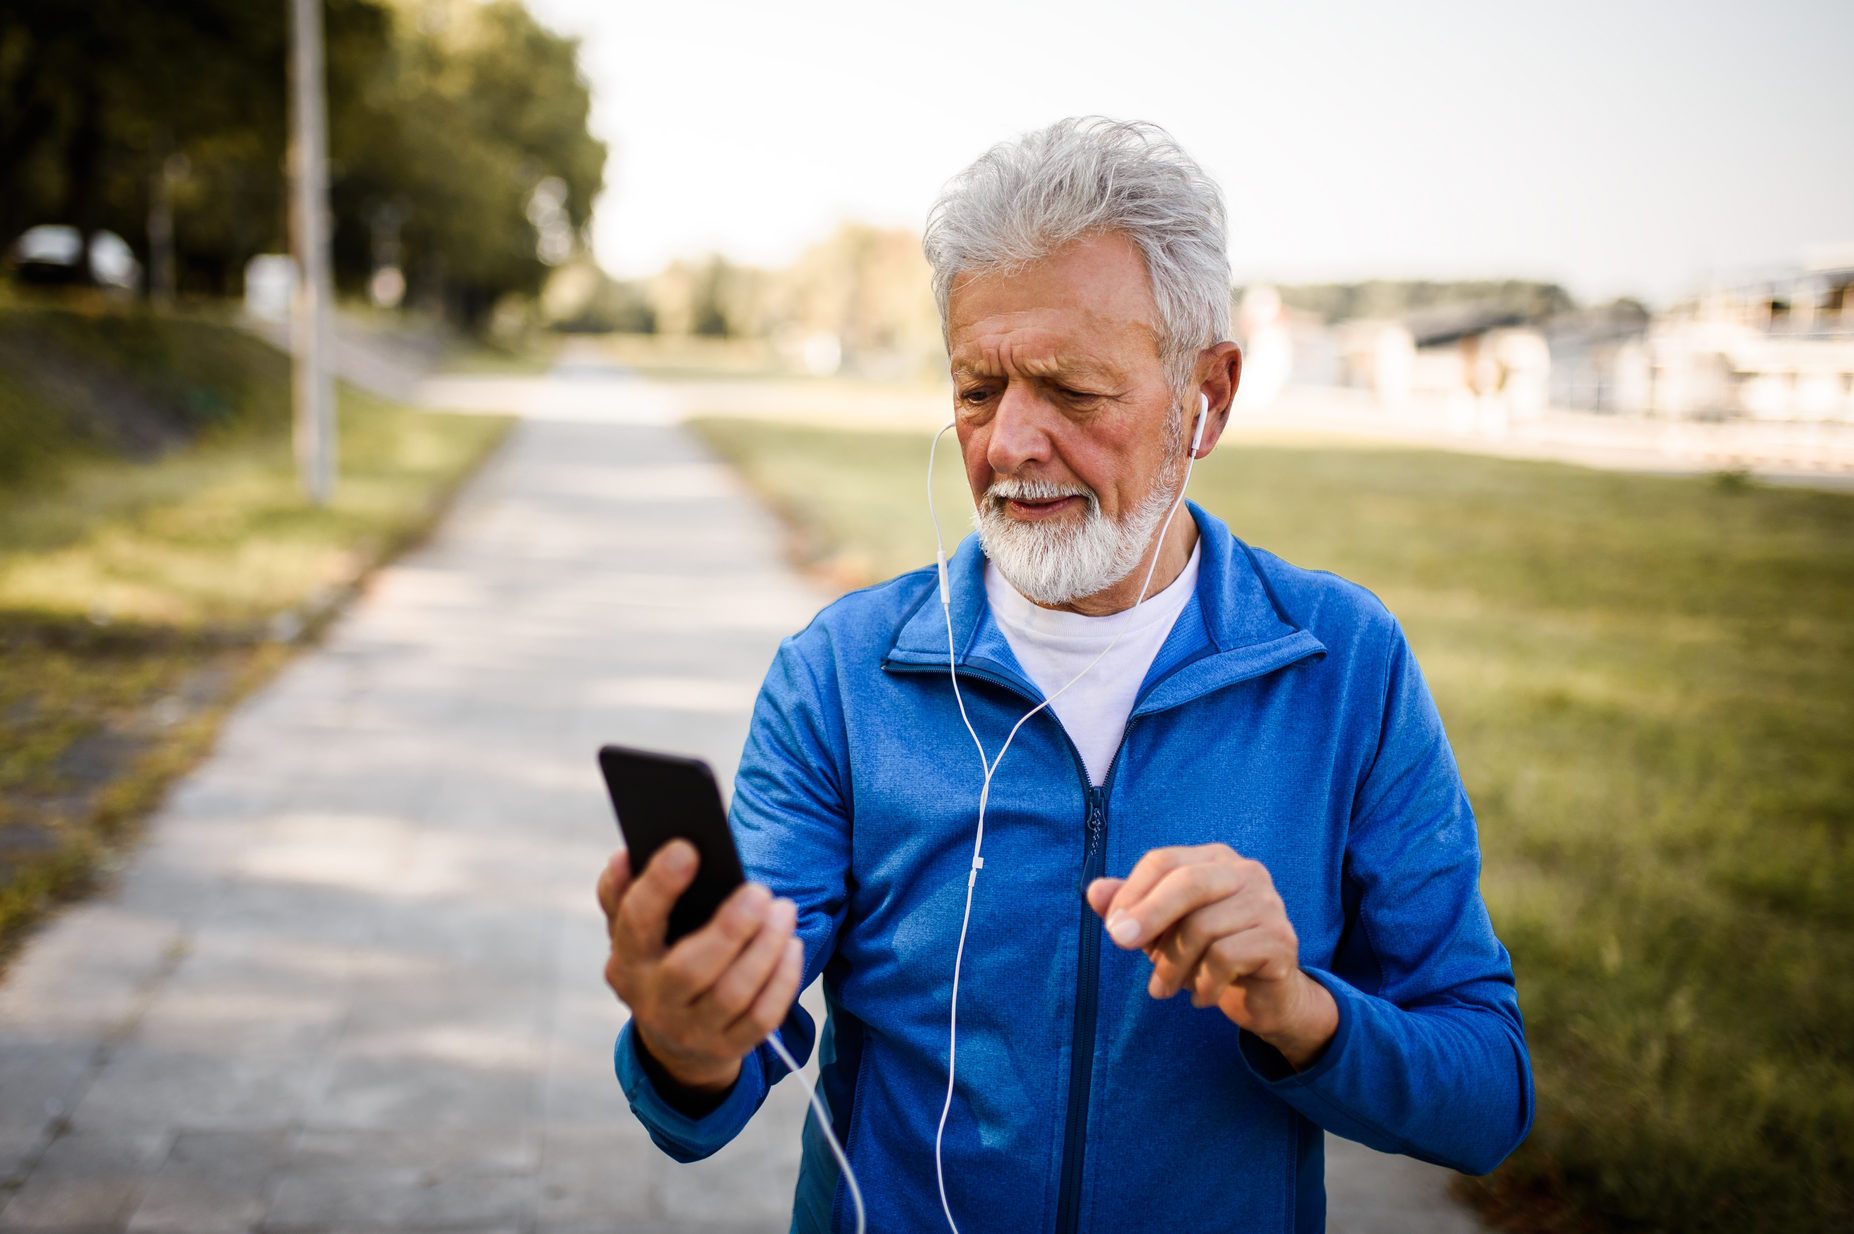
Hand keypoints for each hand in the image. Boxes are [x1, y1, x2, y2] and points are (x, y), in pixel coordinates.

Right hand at [597, 841, 803, 1092]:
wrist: (672, 1037)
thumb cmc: (658, 960)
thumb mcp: (633, 932)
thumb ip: (624, 891)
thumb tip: (625, 855)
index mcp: (627, 960)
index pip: (636, 922)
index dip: (658, 886)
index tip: (687, 849)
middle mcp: (654, 1001)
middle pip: (689, 969)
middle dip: (729, 928)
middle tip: (760, 891)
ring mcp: (691, 1030)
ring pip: (733, 994)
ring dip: (765, 948)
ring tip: (784, 910)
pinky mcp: (726, 1047)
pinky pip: (762, 1017)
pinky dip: (782, 979)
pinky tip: (791, 945)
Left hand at [1087, 843, 1336, 1069]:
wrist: (1264, 997)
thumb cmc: (1206, 954)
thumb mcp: (1161, 929)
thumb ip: (1130, 907)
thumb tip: (1094, 891)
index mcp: (1214, 859)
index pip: (1164, 860)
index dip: (1132, 892)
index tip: (1112, 928)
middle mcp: (1245, 872)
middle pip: (1187, 882)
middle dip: (1147, 916)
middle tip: (1121, 946)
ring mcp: (1268, 904)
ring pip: (1203, 927)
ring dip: (1172, 966)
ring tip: (1163, 989)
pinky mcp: (1280, 940)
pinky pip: (1225, 958)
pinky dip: (1203, 983)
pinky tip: (1200, 998)